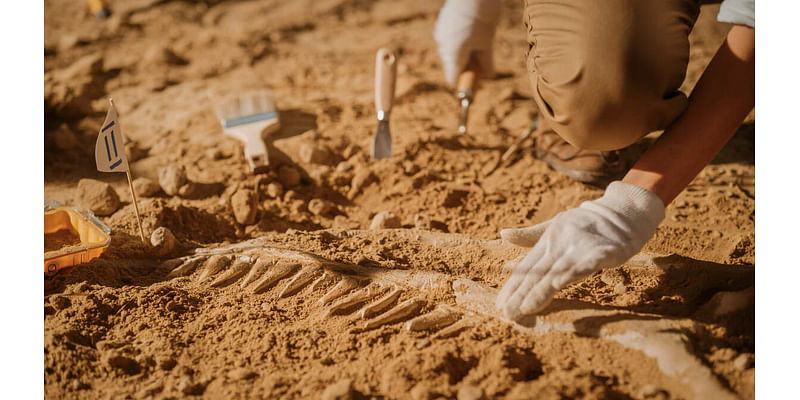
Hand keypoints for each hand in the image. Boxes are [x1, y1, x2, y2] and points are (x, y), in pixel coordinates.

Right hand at [433, 0, 499, 84]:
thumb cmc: (483, 19)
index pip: (452, 79)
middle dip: (465, 66)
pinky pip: (448, 38)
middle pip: (452, 65)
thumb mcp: (487, 43)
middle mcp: (442, 46)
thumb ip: (486, 62)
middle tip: (482, 59)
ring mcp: (440, 33)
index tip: (474, 80)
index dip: (463, 82)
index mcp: (453, 55)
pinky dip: (458, 39)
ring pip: (450, 51)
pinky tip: (470, 28)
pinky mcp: (441, 23)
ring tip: (478, 39)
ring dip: (462, 51)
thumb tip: (488, 76)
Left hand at [496, 182, 664, 319]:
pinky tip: (560, 283)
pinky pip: (588, 263)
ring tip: (527, 307)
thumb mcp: (555, 225)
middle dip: (522, 294)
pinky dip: (575, 271)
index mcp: (548, 241)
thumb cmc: (585, 223)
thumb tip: (503, 234)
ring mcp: (581, 247)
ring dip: (542, 290)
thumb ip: (530, 236)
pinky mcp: (603, 250)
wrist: (620, 213)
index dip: (514, 286)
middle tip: (508, 314)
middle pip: (539, 273)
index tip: (501, 305)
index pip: (527, 267)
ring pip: (558, 271)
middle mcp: (561, 244)